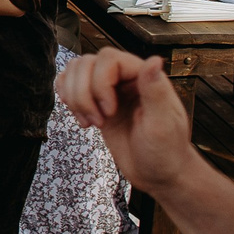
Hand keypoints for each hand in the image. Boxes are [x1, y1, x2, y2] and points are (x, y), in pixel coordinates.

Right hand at [55, 49, 200, 192]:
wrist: (158, 175)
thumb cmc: (166, 153)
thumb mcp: (163, 125)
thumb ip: (156, 91)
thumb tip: (155, 60)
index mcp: (144, 78)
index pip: (109, 59)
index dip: (100, 83)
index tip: (110, 111)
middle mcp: (125, 79)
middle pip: (87, 63)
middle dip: (84, 94)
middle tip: (100, 121)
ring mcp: (109, 90)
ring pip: (76, 71)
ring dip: (75, 98)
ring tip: (91, 121)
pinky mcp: (97, 103)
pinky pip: (71, 85)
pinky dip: (68, 99)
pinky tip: (81, 118)